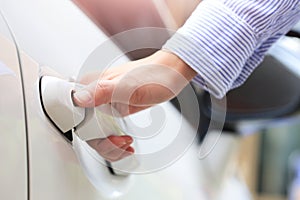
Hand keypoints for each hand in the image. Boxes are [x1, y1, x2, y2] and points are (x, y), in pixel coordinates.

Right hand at [73, 50, 195, 161]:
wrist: (169, 75)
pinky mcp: (114, 110)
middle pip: (86, 129)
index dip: (85, 130)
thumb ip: (103, 91)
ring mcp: (105, 105)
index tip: (103, 136)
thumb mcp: (129, 85)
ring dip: (109, 145)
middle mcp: (96, 96)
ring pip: (96, 133)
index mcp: (93, 86)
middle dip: (102, 142)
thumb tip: (80, 99)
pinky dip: (114, 142)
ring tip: (126, 143)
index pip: (75, 114)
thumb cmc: (154, 75)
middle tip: (120, 142)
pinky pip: (107, 131)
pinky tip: (125, 143)